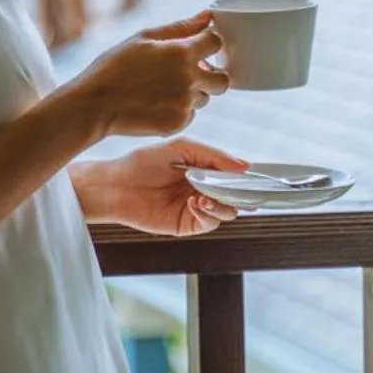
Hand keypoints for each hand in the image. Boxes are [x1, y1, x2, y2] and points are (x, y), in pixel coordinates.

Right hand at [72, 9, 228, 140]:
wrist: (95, 104)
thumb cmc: (115, 66)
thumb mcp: (143, 38)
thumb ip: (180, 27)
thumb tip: (207, 15)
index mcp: (181, 53)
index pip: (216, 42)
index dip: (208, 42)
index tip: (198, 46)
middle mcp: (188, 79)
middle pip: (223, 78)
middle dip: (212, 73)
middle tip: (190, 72)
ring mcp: (184, 104)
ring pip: (205, 97)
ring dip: (192, 92)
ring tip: (162, 88)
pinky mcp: (178, 124)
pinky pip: (190, 114)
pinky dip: (178, 109)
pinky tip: (155, 103)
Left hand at [82, 140, 247, 236]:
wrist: (116, 185)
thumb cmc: (142, 162)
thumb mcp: (180, 148)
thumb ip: (213, 156)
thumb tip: (243, 165)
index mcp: (202, 170)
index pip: (233, 175)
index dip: (245, 177)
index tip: (256, 175)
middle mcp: (202, 189)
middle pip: (235, 196)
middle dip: (240, 193)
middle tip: (239, 188)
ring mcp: (195, 208)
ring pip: (227, 212)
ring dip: (224, 203)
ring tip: (207, 195)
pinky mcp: (186, 224)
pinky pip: (209, 222)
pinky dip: (208, 213)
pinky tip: (196, 202)